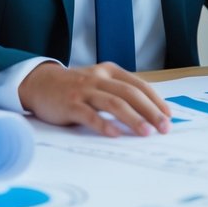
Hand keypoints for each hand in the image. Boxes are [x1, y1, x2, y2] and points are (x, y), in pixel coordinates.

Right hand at [17, 62, 172, 136]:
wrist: (38, 83)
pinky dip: (103, 125)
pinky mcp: (70, 104)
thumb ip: (118, 92)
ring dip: (133, 119)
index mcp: (110, 72)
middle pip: (130, 94)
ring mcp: (84, 90)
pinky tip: (115, 134)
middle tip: (164, 128)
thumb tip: (148, 113)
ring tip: (146, 133)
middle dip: (151, 112)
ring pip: (114, 103)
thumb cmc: (74, 87)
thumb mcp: (98, 82)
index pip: (139, 85)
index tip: (169, 116)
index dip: (156, 100)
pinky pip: (89, 115)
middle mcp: (99, 78)